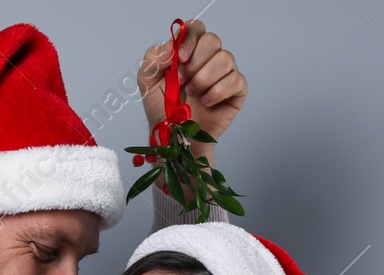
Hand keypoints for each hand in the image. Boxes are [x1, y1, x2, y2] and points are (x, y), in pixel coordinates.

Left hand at [137, 20, 246, 151]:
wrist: (174, 136)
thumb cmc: (163, 108)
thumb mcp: (147, 81)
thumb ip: (153, 58)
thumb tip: (172, 45)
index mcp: (189, 51)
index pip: (196, 28)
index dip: (190, 39)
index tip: (181, 57)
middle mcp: (209, 58)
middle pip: (212, 41)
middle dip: (195, 63)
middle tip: (182, 81)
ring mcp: (224, 73)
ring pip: (226, 59)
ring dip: (204, 78)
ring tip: (192, 94)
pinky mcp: (236, 90)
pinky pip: (236, 80)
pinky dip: (218, 91)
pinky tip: (206, 102)